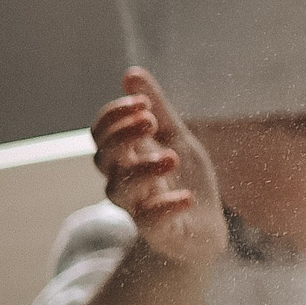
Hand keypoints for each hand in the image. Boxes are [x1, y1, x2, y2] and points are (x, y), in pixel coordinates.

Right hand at [89, 69, 226, 268]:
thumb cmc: (184, 179)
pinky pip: (149, 221)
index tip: (142, 103)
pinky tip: (186, 197)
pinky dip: (165, 207)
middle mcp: (124, 181)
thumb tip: (131, 73)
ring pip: (119, 189)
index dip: (113, 117)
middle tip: (151, 122)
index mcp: (125, 156)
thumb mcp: (177, 138)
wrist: (204, 229)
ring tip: (173, 156)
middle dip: (122, 136)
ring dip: (143, 169)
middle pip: (103, 158)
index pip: (100, 134)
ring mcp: (137, 207)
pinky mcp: (158, 231)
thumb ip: (158, 109)